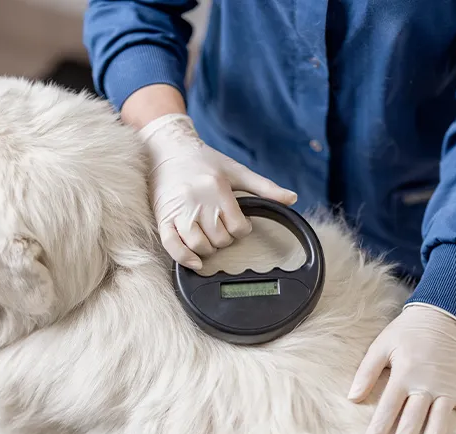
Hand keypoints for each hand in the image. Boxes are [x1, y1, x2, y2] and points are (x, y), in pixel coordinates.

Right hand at [139, 114, 296, 268]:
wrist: (169, 150)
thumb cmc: (205, 161)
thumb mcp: (237, 171)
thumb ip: (265, 187)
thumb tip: (292, 199)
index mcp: (217, 188)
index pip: (237, 226)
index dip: (242, 230)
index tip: (238, 224)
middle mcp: (197, 200)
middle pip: (219, 238)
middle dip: (225, 239)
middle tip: (222, 229)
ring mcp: (178, 210)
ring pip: (198, 244)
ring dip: (208, 249)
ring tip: (210, 240)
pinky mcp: (163, 217)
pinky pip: (171, 245)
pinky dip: (184, 258)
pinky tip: (194, 262)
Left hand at [348, 303, 455, 433]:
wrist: (440, 315)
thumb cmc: (407, 332)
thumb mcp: (382, 345)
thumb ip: (367, 372)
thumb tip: (352, 397)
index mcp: (404, 375)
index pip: (388, 409)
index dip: (377, 431)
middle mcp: (426, 384)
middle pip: (413, 420)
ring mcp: (447, 387)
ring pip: (439, 420)